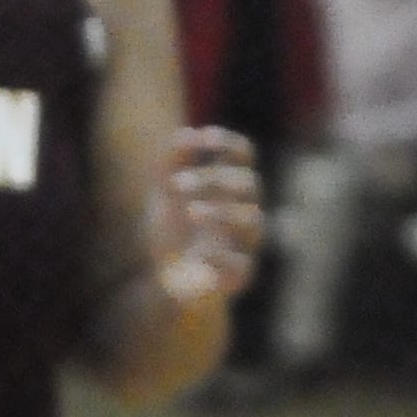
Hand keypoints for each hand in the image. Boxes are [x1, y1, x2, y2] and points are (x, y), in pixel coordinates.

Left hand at [145, 126, 265, 308]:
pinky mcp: (241, 274)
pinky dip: (218, 257)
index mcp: (228, 188)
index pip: (244, 155)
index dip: (228, 142)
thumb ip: (171, 163)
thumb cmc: (171, 233)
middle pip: (247, 183)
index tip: (204, 138)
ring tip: (190, 212)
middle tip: (176, 184)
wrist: (168, 282)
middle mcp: (243, 210)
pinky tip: (197, 254)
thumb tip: (185, 134)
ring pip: (254, 219)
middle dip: (212, 178)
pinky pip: (241, 263)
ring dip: (222, 212)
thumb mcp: (162, 196)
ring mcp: (246, 243)